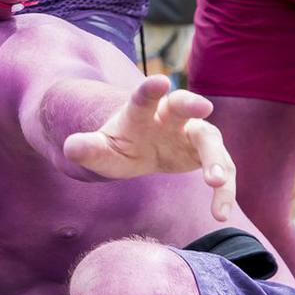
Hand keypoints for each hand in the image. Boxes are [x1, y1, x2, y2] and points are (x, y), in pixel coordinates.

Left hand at [65, 75, 235, 220]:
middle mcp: (169, 117)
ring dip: (215, 159)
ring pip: (210, 140)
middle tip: (203, 107)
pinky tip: (219, 213)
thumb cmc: (120, 146)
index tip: (159, 80)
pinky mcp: (208, 153)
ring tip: (215, 184)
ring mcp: (192, 132)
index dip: (149, 89)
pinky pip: (223, 169)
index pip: (142, 98)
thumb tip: (71, 148)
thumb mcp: (101, 150)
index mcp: (139, 113)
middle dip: (192, 104)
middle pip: (182, 105)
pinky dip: (223, 190)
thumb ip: (87, 148)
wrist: (141, 150)